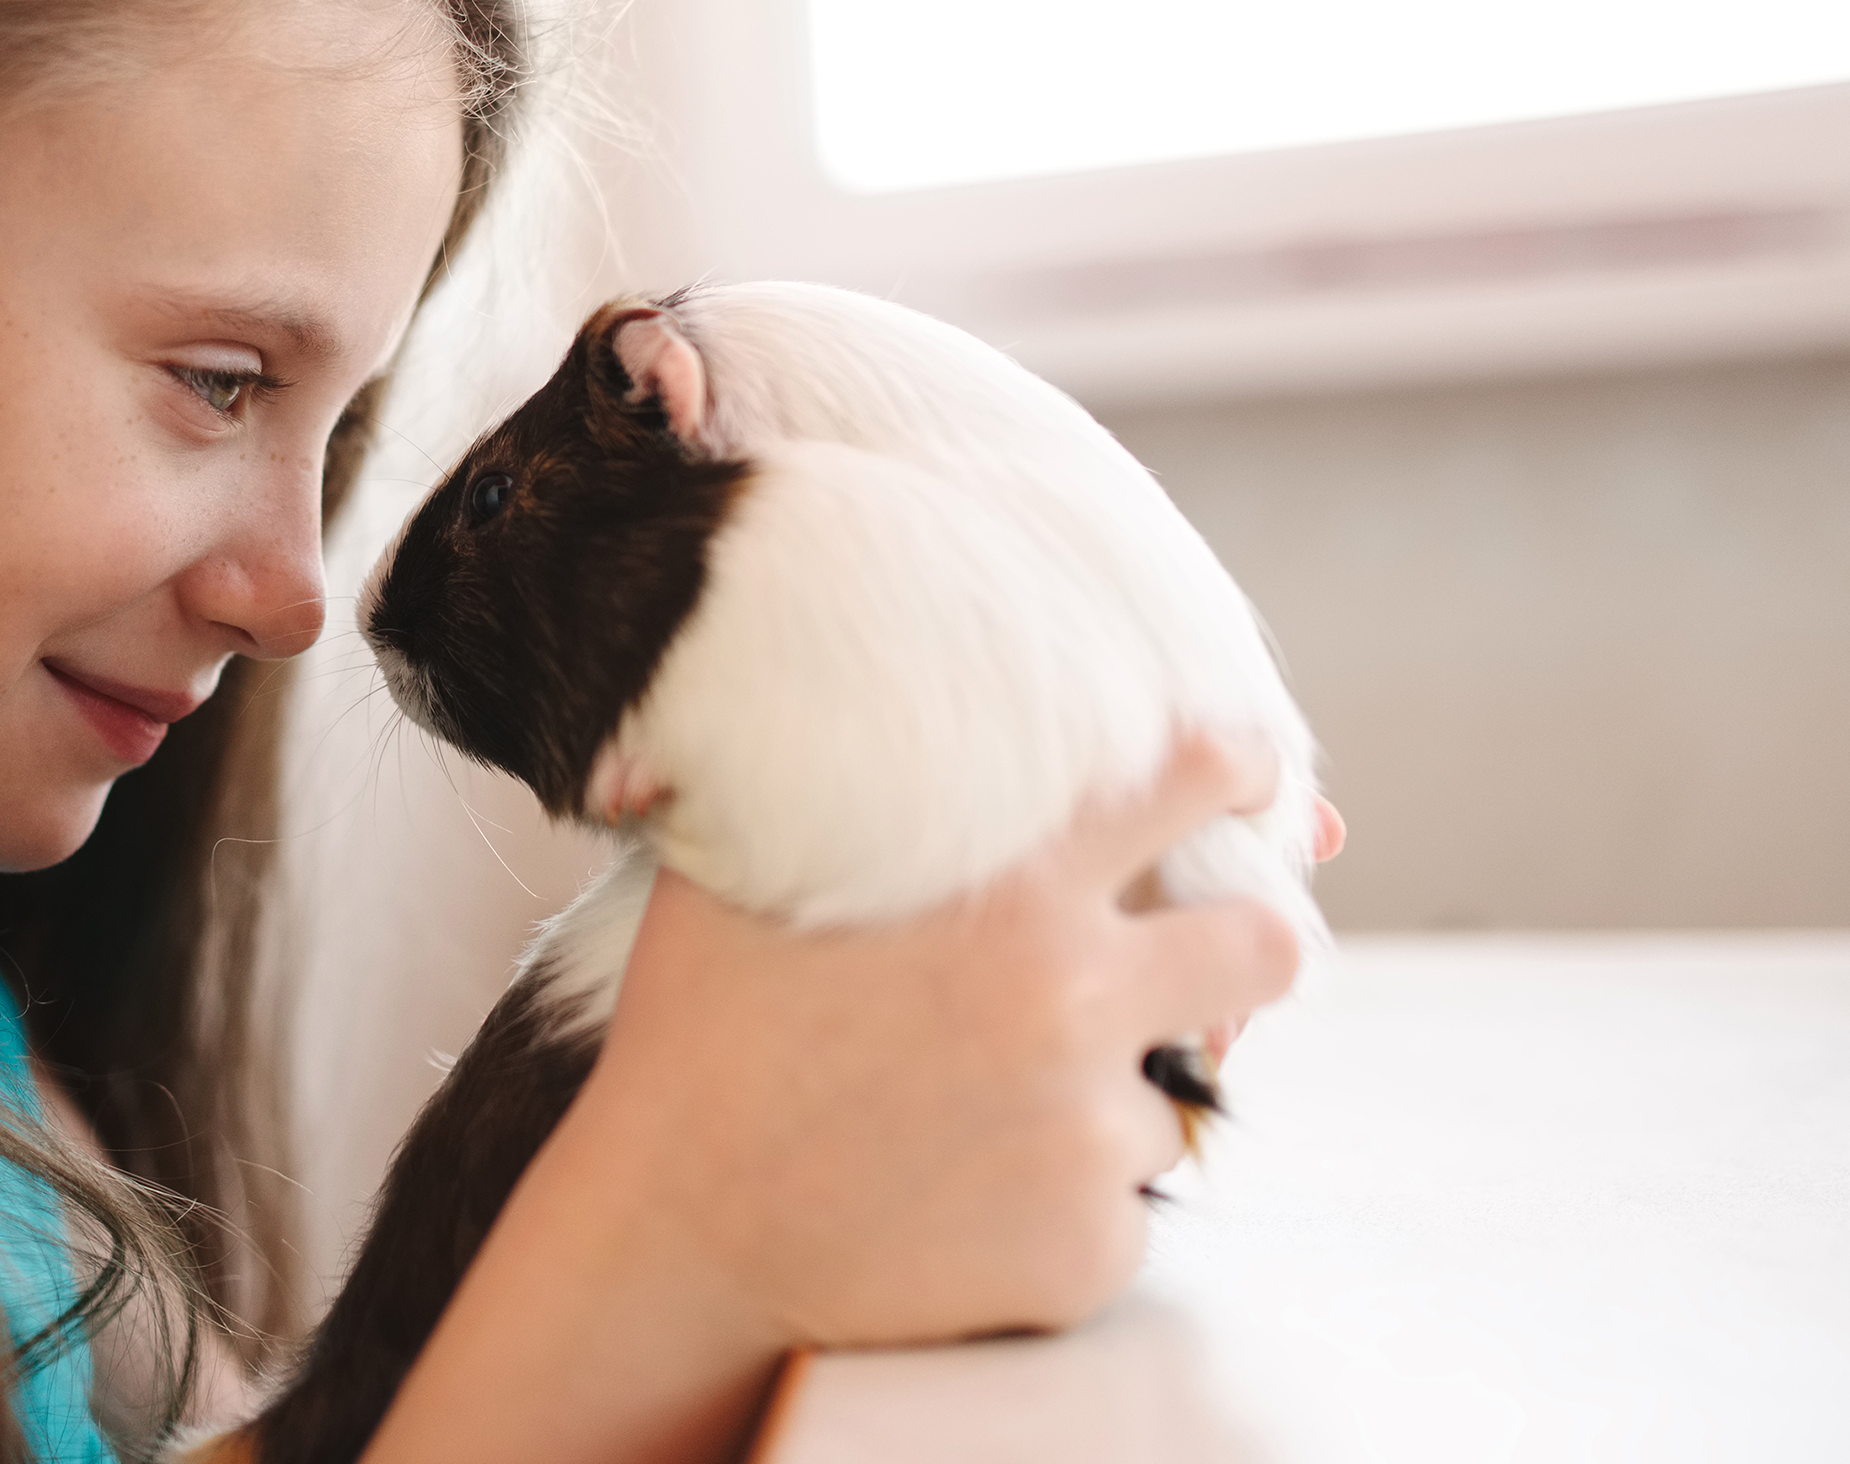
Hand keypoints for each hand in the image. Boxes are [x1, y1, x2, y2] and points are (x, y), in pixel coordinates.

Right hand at [572, 728, 1304, 1349]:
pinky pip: (1113, 1210)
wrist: (676, 1234)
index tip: (1244, 781)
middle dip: (1247, 946)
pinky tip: (951, 1202)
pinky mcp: (1090, 1249)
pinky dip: (1054, 1208)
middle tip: (1195, 965)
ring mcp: (1090, 1134)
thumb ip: (852, 786)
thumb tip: (887, 693)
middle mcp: (1074, 998)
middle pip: (1266, 947)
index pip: (1201, 775)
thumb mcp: (758, 863)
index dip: (1241, 768)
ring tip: (968, 1119)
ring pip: (1169, 1098)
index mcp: (1011, 885)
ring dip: (1096, 1103)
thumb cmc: (703, 1032)